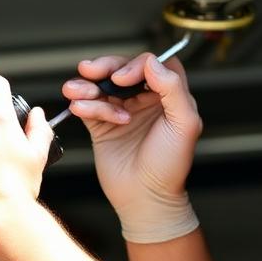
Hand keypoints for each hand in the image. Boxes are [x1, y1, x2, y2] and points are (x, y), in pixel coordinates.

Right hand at [61, 53, 201, 226]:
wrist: (146, 198)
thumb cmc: (170, 166)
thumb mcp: (184, 124)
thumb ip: (173, 89)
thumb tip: (152, 62)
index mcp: (167, 96)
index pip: (151, 65)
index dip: (136, 64)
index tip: (125, 78)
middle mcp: (143, 100)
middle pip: (121, 69)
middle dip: (105, 66)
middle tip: (90, 70)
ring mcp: (120, 111)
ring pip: (101, 85)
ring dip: (86, 85)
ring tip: (77, 91)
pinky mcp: (101, 126)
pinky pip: (88, 106)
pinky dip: (82, 104)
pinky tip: (80, 109)